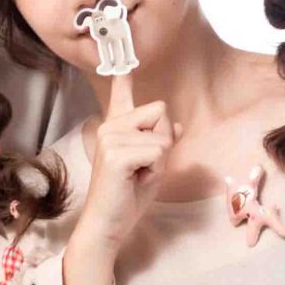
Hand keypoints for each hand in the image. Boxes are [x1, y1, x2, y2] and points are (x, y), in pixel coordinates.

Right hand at [74, 80, 180, 259]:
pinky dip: (155, 169)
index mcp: (116, 128)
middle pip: (159, 110)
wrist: (108, 225)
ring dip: (159, 160)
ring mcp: (110, 138)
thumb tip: (175, 124)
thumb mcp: (153, 166)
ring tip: (137, 177)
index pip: (122, 94)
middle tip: (143, 168)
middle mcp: (110, 127)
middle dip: (163, 141)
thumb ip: (161, 142)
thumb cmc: (127, 199)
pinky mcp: (116, 154)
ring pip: (161, 135)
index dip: (124, 77)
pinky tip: (136, 180)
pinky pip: (158, 150)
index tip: (123, 59)